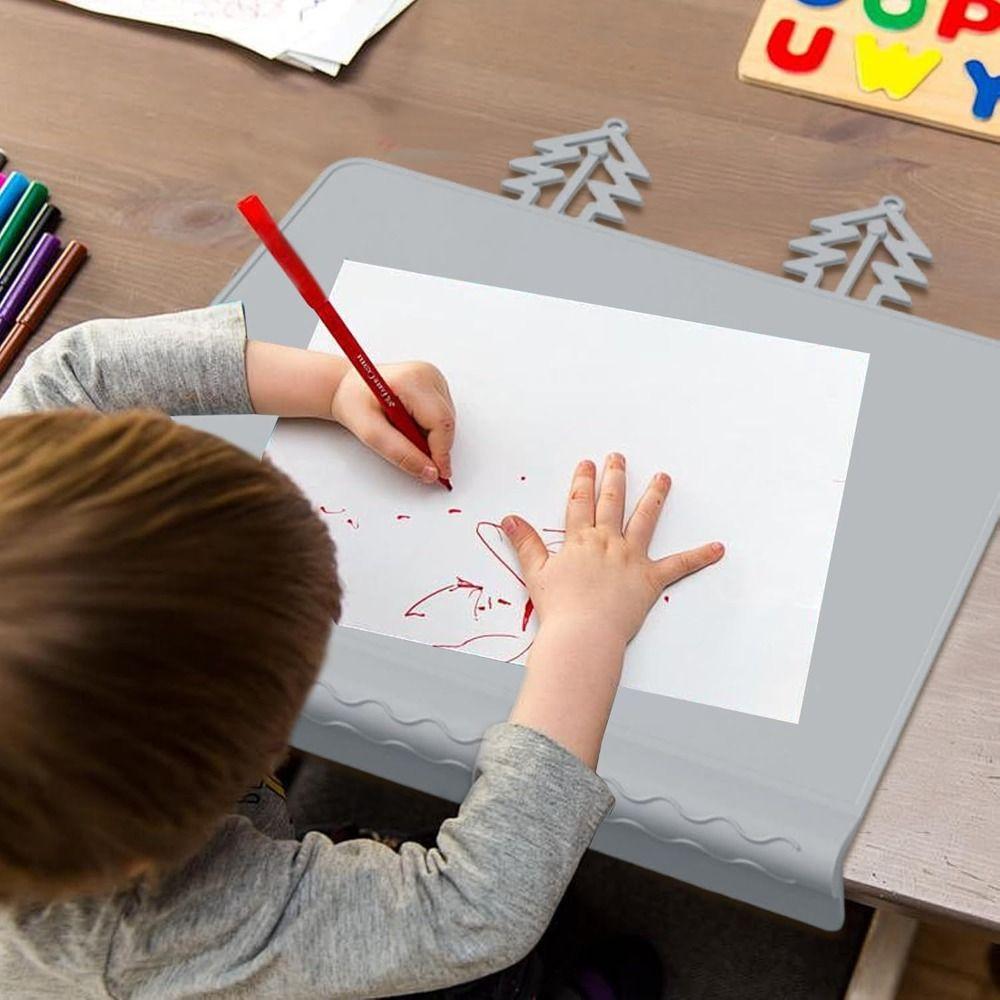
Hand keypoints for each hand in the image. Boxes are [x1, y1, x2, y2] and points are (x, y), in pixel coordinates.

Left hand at [330, 361, 454, 484]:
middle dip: (434, 447)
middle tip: (413, 457)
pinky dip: (429, 429)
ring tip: (401, 433)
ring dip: (430, 438)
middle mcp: (428, 374)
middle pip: (446, 422)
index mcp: (412, 380)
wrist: (347, 388)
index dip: (442, 452)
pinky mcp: (435, 384)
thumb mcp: (370, 433)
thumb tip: (430, 472)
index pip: (440, 422)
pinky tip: (408, 424)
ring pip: (446, 421)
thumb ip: (400, 453)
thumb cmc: (354, 403)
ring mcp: (434, 377)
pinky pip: (442, 416)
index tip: (439, 474)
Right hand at [502, 454, 723, 646]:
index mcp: (580, 541)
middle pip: (612, 502)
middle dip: (615, 477)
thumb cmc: (559, 609)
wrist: (583, 635)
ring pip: (645, 520)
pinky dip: (700, 556)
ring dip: (654, 496)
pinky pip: (679, 565)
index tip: (587, 464)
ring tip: (663, 478)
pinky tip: (718, 547)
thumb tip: (509, 518)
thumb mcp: (536, 572)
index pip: (580, 503)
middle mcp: (607, 543)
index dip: (583, 482)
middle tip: (618, 458)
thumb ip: (525, 543)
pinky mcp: (650, 579)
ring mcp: (631, 558)